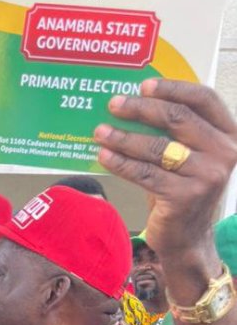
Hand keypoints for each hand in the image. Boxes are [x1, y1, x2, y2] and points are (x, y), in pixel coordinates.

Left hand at [94, 81, 236, 261]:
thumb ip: (173, 132)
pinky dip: (121, 163)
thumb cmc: (181, 191)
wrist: (188, 239)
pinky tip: (103, 156)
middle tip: (114, 104)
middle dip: (141, 109)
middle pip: (178, 119)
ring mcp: (207, 176)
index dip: (174, 88)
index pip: (204, 99)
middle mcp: (224, 153)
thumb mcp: (187, 157)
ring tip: (100, 132)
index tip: (144, 85)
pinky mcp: (185, 197)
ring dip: (124, 137)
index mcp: (230, 135)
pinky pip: (145, 174)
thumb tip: (131, 104)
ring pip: (157, 148)